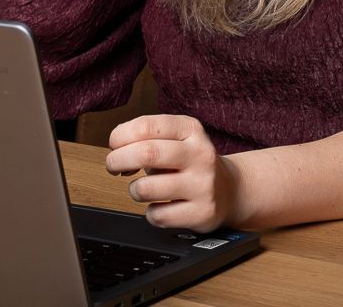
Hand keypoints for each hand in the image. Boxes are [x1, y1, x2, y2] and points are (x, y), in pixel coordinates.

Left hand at [106, 115, 239, 232]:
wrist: (229, 190)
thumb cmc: (189, 162)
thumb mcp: (175, 138)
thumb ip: (145, 138)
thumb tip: (116, 150)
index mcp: (190, 129)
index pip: (146, 126)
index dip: (120, 136)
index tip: (114, 145)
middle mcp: (200, 154)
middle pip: (147, 153)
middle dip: (118, 160)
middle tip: (113, 166)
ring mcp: (203, 185)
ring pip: (147, 189)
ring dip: (134, 190)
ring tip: (142, 189)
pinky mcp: (202, 213)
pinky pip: (159, 216)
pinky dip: (151, 213)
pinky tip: (161, 206)